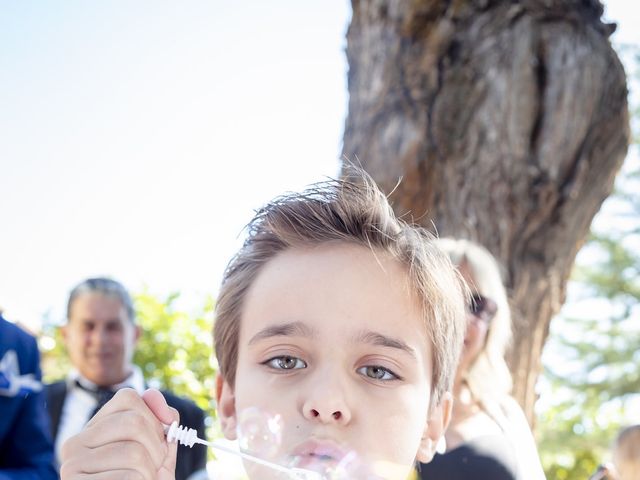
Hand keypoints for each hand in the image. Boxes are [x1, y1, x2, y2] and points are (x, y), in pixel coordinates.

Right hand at [60, 388, 178, 479]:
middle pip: (134, 422)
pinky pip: (129, 477)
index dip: (154, 416)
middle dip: (158, 448)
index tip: (164, 437)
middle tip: (154, 468)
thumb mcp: (157, 452)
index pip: (128, 397)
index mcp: (93, 429)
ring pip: (134, 452)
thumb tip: (157, 399)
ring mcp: (71, 467)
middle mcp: (75, 443)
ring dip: (151, 472)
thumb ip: (160, 423)